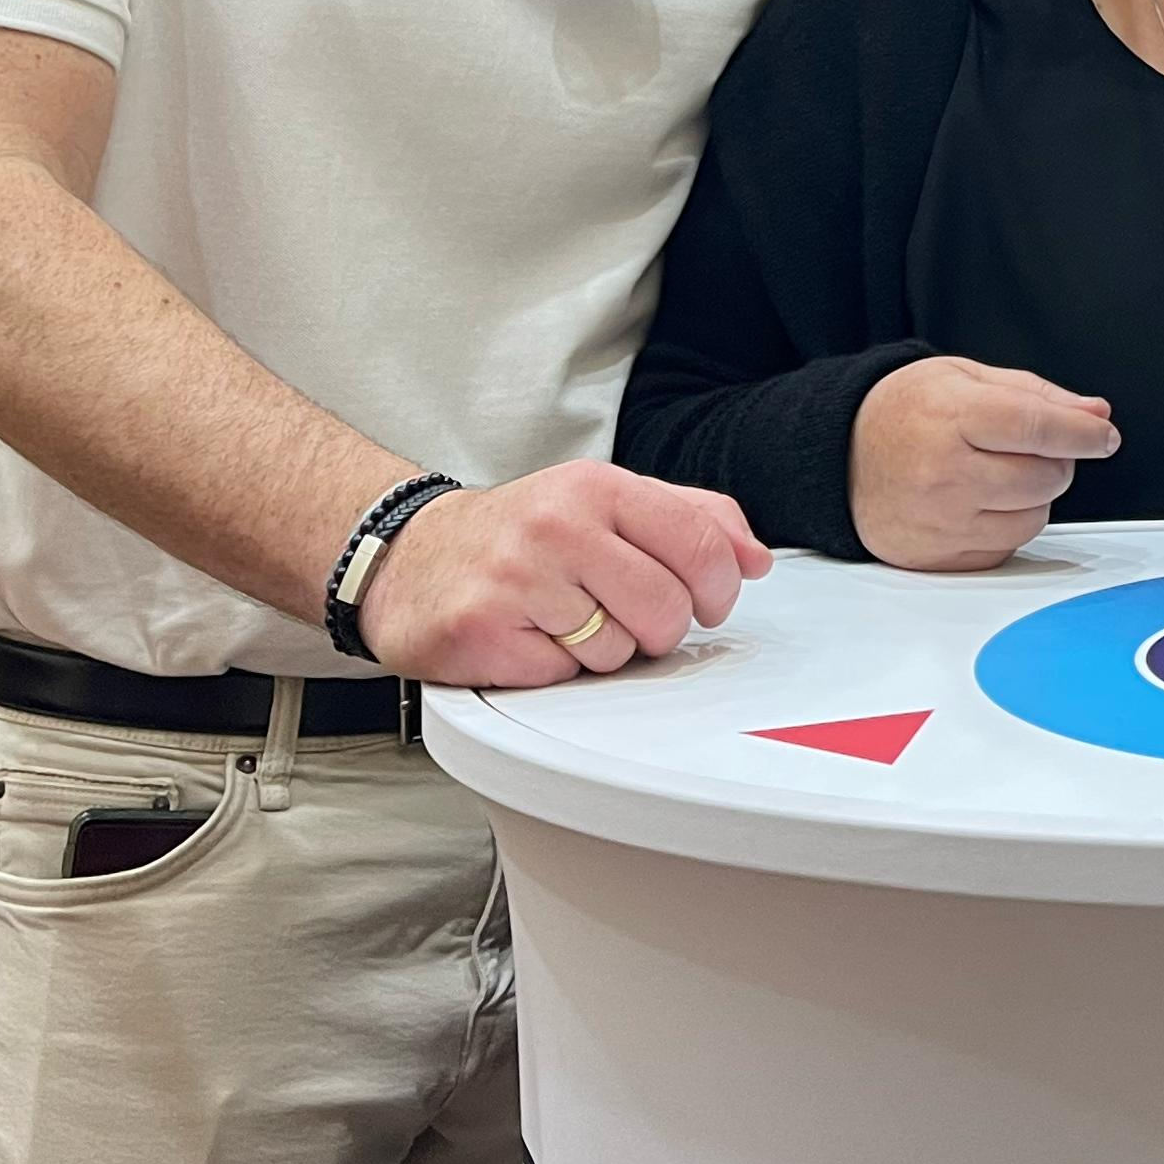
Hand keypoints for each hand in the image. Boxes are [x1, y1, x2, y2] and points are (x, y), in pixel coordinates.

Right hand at [355, 462, 771, 687]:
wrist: (409, 558)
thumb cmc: (518, 534)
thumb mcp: (604, 502)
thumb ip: (689, 518)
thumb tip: (753, 557)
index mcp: (596, 487)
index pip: (700, 543)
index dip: (719, 587)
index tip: (707, 599)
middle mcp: (557, 526)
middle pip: (667, 609)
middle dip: (658, 629)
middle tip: (624, 614)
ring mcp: (518, 580)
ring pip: (619, 651)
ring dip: (602, 649)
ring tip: (565, 618)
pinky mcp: (485, 632)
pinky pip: (564, 676)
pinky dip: (555, 668)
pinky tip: (529, 636)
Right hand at [852, 356, 1117, 570]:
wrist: (841, 456)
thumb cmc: (904, 412)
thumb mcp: (967, 378)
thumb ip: (1037, 395)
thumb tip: (1094, 416)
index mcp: (952, 417)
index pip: (1038, 428)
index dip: (1082, 434)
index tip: (1104, 437)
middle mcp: (944, 474)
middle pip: (1044, 478)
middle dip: (1054, 461)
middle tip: (1028, 447)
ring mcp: (940, 522)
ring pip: (1032, 519)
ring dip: (1032, 497)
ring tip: (997, 472)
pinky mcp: (939, 558)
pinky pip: (1006, 549)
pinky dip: (1007, 526)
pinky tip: (979, 502)